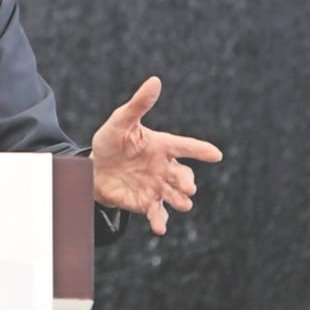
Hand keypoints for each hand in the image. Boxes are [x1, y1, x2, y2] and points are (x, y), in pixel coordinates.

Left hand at [91, 76, 222, 234]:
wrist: (93, 169)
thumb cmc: (111, 142)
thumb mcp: (121, 121)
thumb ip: (139, 104)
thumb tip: (155, 81)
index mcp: (162, 146)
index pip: (185, 146)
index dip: (200, 150)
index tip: (216, 154)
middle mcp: (165, 168)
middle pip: (184, 176)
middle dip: (188, 182)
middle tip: (187, 187)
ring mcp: (158, 187)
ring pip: (176, 198)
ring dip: (181, 201)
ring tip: (182, 203)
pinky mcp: (146, 203)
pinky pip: (158, 214)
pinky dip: (160, 222)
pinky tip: (160, 228)